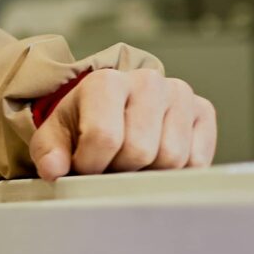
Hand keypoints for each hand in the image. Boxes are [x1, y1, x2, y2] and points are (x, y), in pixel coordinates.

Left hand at [29, 68, 216, 180]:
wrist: (112, 110)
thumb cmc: (82, 124)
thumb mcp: (55, 136)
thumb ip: (49, 153)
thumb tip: (54, 169)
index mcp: (106, 82)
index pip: (104, 137)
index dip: (91, 164)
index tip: (83, 167)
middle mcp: (148, 81)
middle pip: (140, 151)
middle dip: (120, 169)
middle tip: (110, 165)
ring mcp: (180, 94)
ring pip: (171, 158)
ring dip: (148, 173)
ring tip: (132, 162)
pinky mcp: (204, 111)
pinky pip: (197, 160)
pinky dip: (175, 172)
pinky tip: (156, 161)